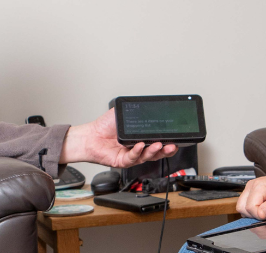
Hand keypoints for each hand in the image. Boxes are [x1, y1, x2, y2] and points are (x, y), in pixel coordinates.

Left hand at [59, 108, 177, 166]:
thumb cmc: (104, 126)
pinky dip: (137, 152)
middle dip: (166, 150)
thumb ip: (135, 111)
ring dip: (154, 151)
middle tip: (172, 145)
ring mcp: (131, 156)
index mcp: (140, 138)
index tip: (175, 138)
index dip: (167, 141)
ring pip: (147, 157)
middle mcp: (138, 148)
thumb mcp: (123, 114)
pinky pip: (133, 158)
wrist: (90, 135)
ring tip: (158, 144)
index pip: (158, 141)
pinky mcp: (122, 161)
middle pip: (157, 152)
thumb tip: (147, 105)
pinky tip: (139, 145)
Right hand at [235, 172, 265, 219]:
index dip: (261, 215)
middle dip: (255, 215)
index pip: (251, 207)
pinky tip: (263, 209)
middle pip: (242, 208)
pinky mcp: (249, 193)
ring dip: (252, 214)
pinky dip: (252, 211)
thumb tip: (260, 214)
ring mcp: (248, 189)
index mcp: (259, 186)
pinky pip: (244, 206)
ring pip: (241, 208)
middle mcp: (251, 186)